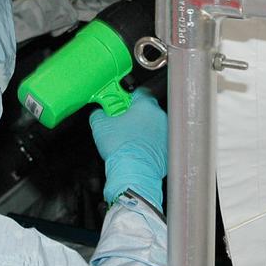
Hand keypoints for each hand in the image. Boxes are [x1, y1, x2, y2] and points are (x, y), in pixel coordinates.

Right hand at [89, 88, 167, 208]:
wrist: (133, 173)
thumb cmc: (121, 148)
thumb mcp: (100, 126)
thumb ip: (98, 114)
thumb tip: (98, 113)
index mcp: (146, 106)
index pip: (136, 92)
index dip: (124, 97)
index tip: (117, 103)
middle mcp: (160, 117)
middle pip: (145, 110)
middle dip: (133, 115)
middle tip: (119, 122)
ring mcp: (166, 134)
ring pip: (152, 126)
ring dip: (141, 129)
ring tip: (127, 138)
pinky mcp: (167, 149)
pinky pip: (156, 142)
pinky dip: (147, 144)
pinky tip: (135, 150)